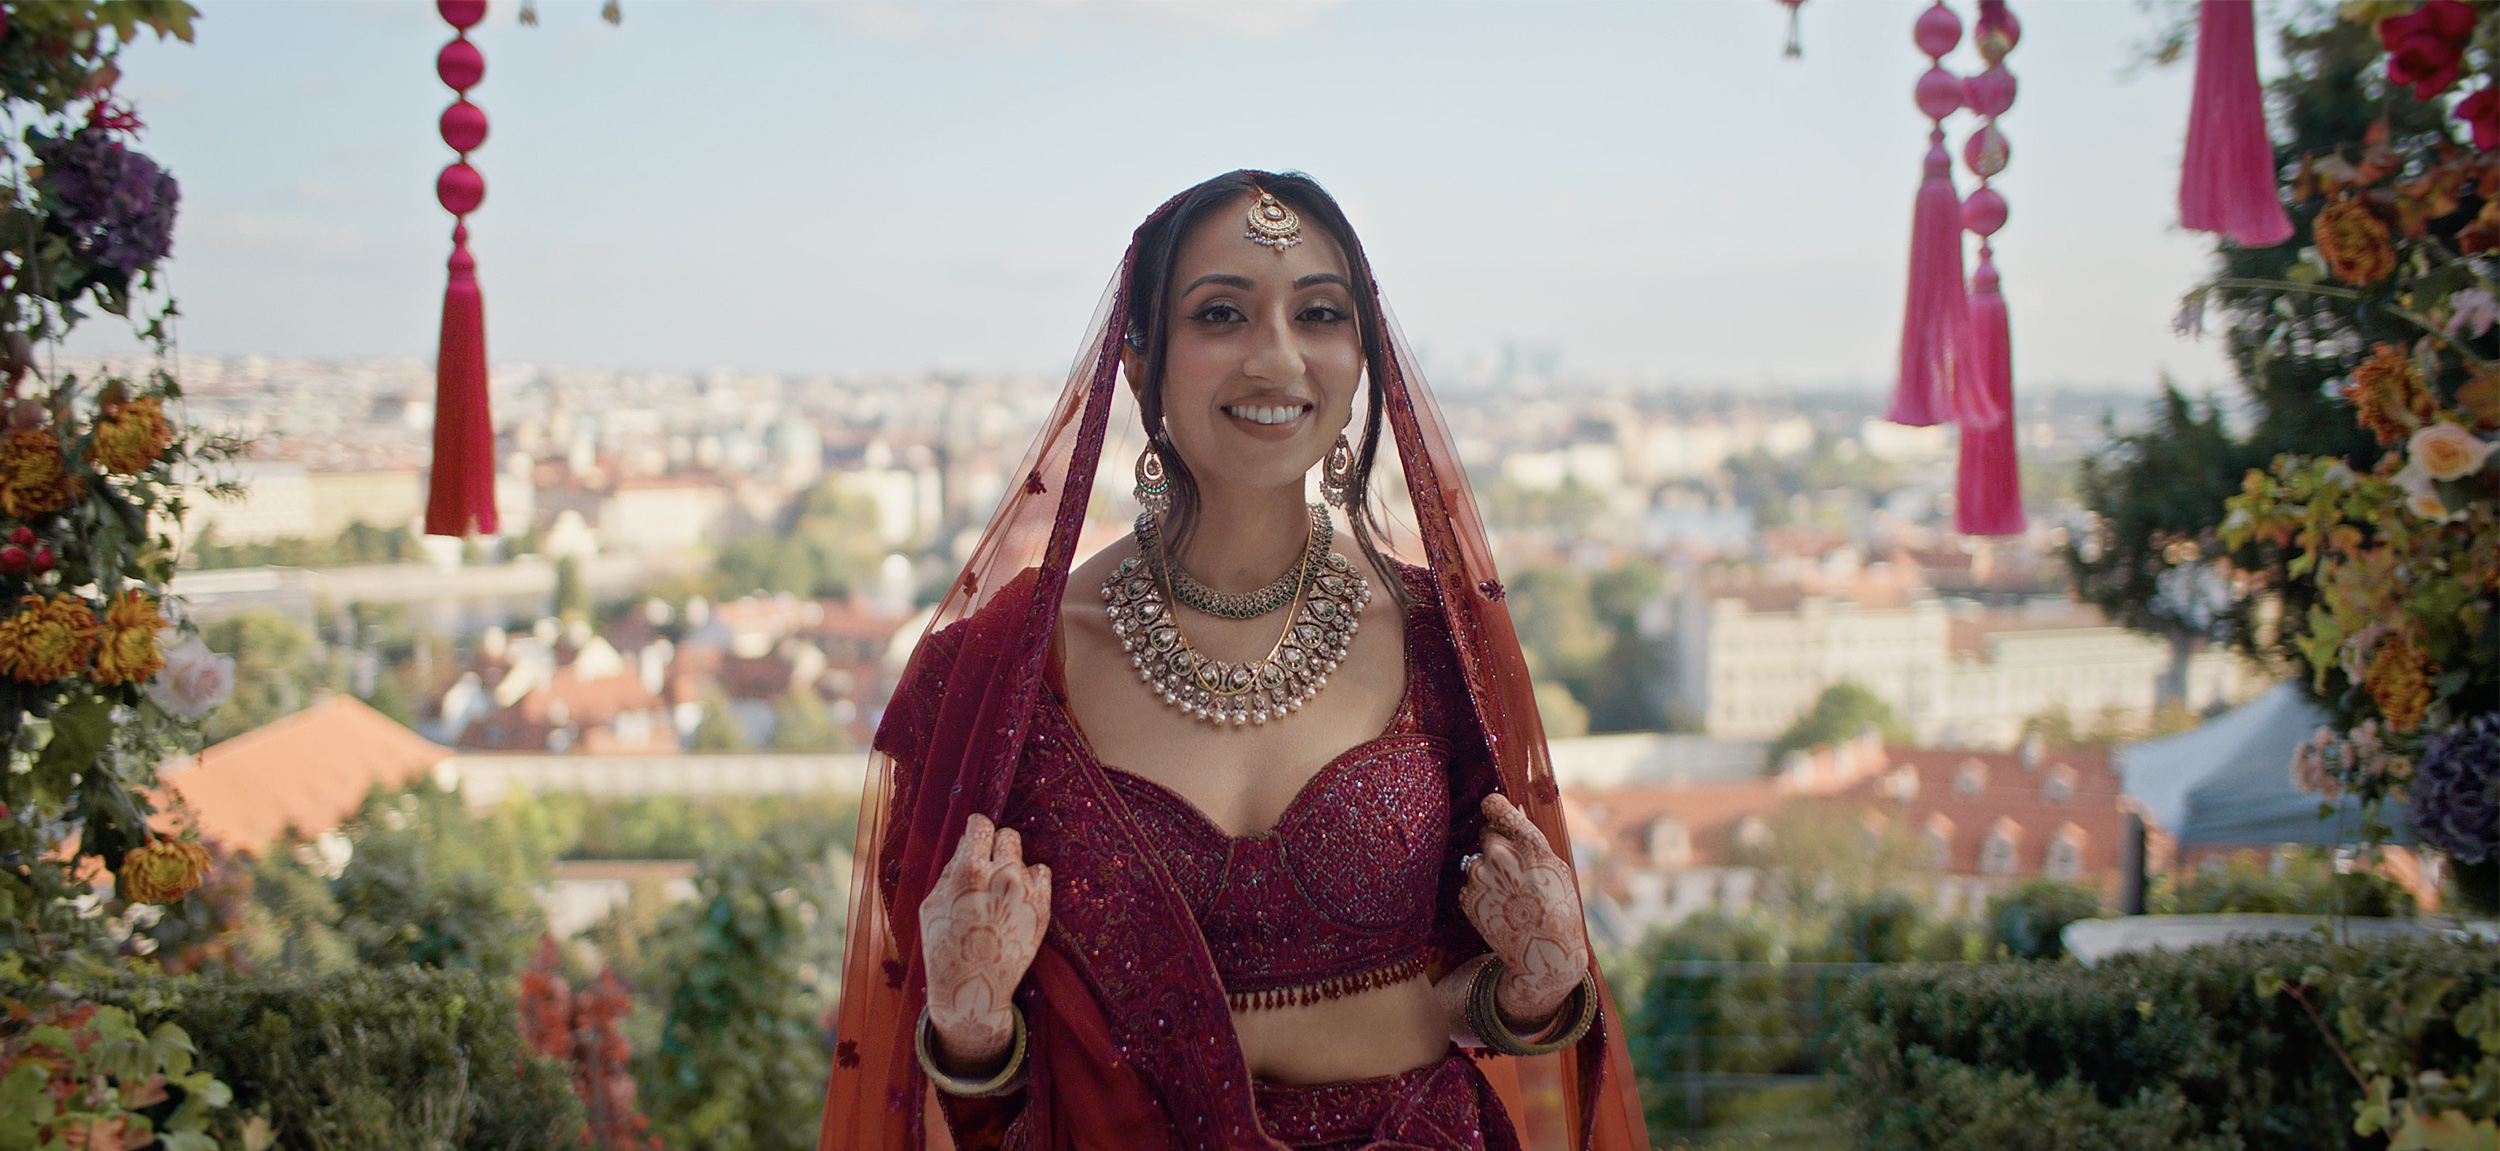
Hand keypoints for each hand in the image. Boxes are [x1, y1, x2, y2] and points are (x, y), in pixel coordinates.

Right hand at [918, 813, 1051, 1070]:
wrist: (973, 989)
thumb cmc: (944, 946)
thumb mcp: (933, 904)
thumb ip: (951, 869)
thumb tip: (966, 842)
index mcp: (970, 870)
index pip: (981, 824)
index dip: (976, 829)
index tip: (975, 836)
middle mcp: (1002, 875)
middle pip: (1007, 835)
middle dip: (995, 846)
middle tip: (986, 866)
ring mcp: (1027, 892)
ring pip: (1024, 857)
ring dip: (1011, 866)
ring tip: (998, 891)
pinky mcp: (1043, 908)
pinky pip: (1042, 874)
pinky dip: (1031, 882)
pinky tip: (1015, 899)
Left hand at [1458, 793, 1587, 1027]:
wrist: (1543, 955)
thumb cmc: (1558, 909)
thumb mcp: (1555, 867)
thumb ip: (1529, 841)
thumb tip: (1511, 815)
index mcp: (1526, 843)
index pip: (1494, 805)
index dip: (1495, 808)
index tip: (1495, 811)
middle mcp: (1499, 855)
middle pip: (1487, 833)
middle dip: (1497, 844)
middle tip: (1514, 869)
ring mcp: (1479, 877)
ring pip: (1478, 860)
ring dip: (1488, 871)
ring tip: (1509, 894)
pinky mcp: (1467, 898)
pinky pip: (1470, 884)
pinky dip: (1481, 892)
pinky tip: (1500, 907)